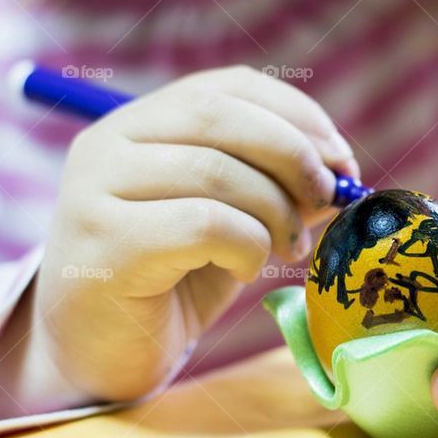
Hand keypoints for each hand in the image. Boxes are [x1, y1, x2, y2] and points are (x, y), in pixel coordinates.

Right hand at [19, 66, 357, 404]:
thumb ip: (276, 189)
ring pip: (214, 171)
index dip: (296, 114)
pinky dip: (246, 246)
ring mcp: (96, 190)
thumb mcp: (234, 222)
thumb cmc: (173, 282)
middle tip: (327, 199)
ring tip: (287, 249)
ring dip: (275, 212)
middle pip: (219, 116)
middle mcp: (109, 143)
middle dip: (293, 155)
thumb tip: (340, 172)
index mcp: (142, 123)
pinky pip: (202, 225)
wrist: (103, 351)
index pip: (228, 86)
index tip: (341, 158)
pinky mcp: (105, 243)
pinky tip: (244, 270)